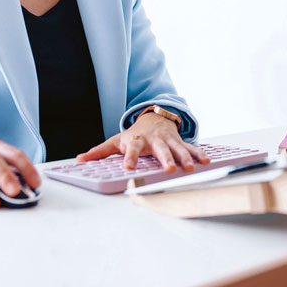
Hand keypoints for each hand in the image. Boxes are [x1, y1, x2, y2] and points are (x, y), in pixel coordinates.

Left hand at [77, 112, 209, 171]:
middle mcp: (154, 140)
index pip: (132, 149)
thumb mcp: (116, 140)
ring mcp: (168, 140)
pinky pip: (190, 148)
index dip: (130, 158)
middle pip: (159, 149)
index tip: (128, 167)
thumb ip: (100, 151)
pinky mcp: (179, 142)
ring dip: (184, 158)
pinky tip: (205, 161)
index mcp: (137, 141)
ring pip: (177, 149)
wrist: (153, 118)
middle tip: (169, 169)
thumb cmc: (134, 134)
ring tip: (190, 168)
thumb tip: (80, 159)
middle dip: (165, 158)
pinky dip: (198, 154)